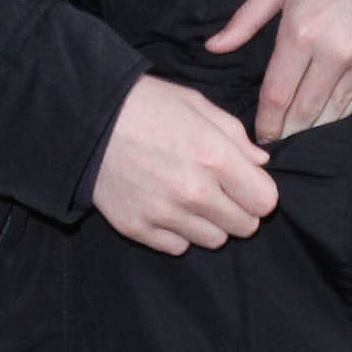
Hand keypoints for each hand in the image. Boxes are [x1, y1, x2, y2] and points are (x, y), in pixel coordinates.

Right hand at [91, 76, 277, 254]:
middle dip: (239, 209)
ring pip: (214, 240)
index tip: (245, 183)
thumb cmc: (146, 105)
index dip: (259, 192)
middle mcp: (194, 192)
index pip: (265, 202)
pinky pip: (178, 247)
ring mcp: (164, 214)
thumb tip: (260, 163)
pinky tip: (166, 206)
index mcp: (215, 157)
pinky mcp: (138, 228)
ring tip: (190, 197)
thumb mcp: (197, 105)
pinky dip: (178, 232)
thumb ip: (236, 136)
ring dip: (210, 223)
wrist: (85, 119)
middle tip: (220, 191)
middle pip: (245, 227)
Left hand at [206, 0, 351, 143]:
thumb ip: (246, 19)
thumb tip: (213, 47)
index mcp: (300, 32)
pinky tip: (330, 112)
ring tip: (302, 133)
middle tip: (278, 140)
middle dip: (289, 131)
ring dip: (316, 125)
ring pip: (336, 108)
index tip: (260, 135)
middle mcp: (334, 51)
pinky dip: (343, 106)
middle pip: (306, 111)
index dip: (266, 122)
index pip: (277, 95)